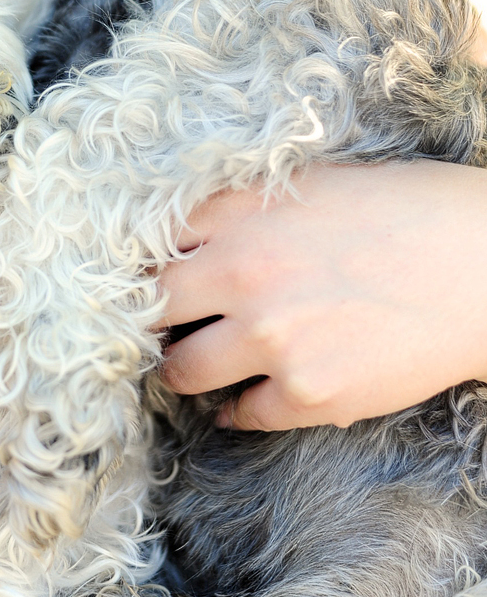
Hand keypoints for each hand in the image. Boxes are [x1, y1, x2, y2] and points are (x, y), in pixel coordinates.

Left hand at [159, 161, 486, 430]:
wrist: (483, 265)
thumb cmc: (407, 210)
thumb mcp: (311, 182)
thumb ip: (245, 208)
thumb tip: (192, 236)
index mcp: (240, 213)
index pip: (149, 242)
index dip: (144, 263)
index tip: (146, 278)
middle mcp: (243, 273)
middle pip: (151, 309)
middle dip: (153, 320)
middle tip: (163, 328)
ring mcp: (272, 339)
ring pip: (181, 372)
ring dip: (184, 370)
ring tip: (196, 366)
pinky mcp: (308, 394)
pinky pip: (241, 414)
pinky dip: (237, 410)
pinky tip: (244, 400)